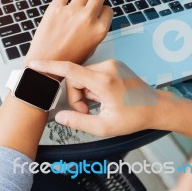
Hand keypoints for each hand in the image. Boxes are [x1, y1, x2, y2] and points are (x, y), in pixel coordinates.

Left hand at [23, 0, 112, 66]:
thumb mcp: (91, 49)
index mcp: (99, 30)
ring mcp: (71, 12)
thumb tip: (96, 17)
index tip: (95, 13)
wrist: (45, 64)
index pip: (108, 9)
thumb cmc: (66, 59)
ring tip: (76, 2)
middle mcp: (88, 18)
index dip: (101, 11)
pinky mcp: (55, 8)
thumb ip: (95, 31)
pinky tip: (63, 2)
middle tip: (87, 4)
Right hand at [29, 60, 172, 136]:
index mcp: (103, 81)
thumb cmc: (134, 117)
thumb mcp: (104, 126)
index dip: (49, 66)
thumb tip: (60, 116)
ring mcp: (110, 65)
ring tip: (99, 104)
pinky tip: (103, 97)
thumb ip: (78, 121)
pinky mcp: (112, 65)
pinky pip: (91, 74)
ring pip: (82, 77)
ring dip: (84, 92)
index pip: (69, 70)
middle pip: (74, 78)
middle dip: (76, 96)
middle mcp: (106, 68)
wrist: (156, 108)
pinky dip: (91, 87)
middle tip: (87, 111)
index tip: (34, 64)